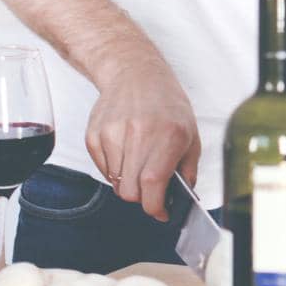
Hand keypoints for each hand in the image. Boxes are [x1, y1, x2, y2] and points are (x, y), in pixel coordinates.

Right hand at [85, 55, 200, 220]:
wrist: (135, 73)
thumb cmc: (167, 104)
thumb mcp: (191, 134)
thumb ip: (188, 170)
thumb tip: (182, 200)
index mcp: (168, 136)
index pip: (152, 186)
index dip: (155, 207)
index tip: (161, 212)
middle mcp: (139, 135)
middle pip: (130, 192)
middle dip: (142, 198)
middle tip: (151, 187)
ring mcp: (112, 134)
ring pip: (116, 184)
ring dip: (129, 182)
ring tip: (140, 160)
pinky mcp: (94, 135)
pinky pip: (103, 170)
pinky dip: (115, 169)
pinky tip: (126, 149)